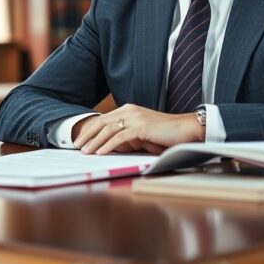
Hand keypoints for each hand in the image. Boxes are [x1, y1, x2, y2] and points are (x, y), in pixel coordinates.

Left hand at [73, 104, 203, 154]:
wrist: (187, 129)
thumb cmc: (166, 133)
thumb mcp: (143, 133)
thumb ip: (128, 135)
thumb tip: (111, 145)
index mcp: (129, 110)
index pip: (104, 119)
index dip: (90, 129)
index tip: (80, 140)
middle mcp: (130, 111)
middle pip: (102, 122)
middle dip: (87, 135)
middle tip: (76, 146)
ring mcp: (136, 118)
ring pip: (108, 129)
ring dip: (94, 141)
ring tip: (85, 152)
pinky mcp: (142, 127)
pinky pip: (120, 137)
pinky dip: (108, 145)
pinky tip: (100, 153)